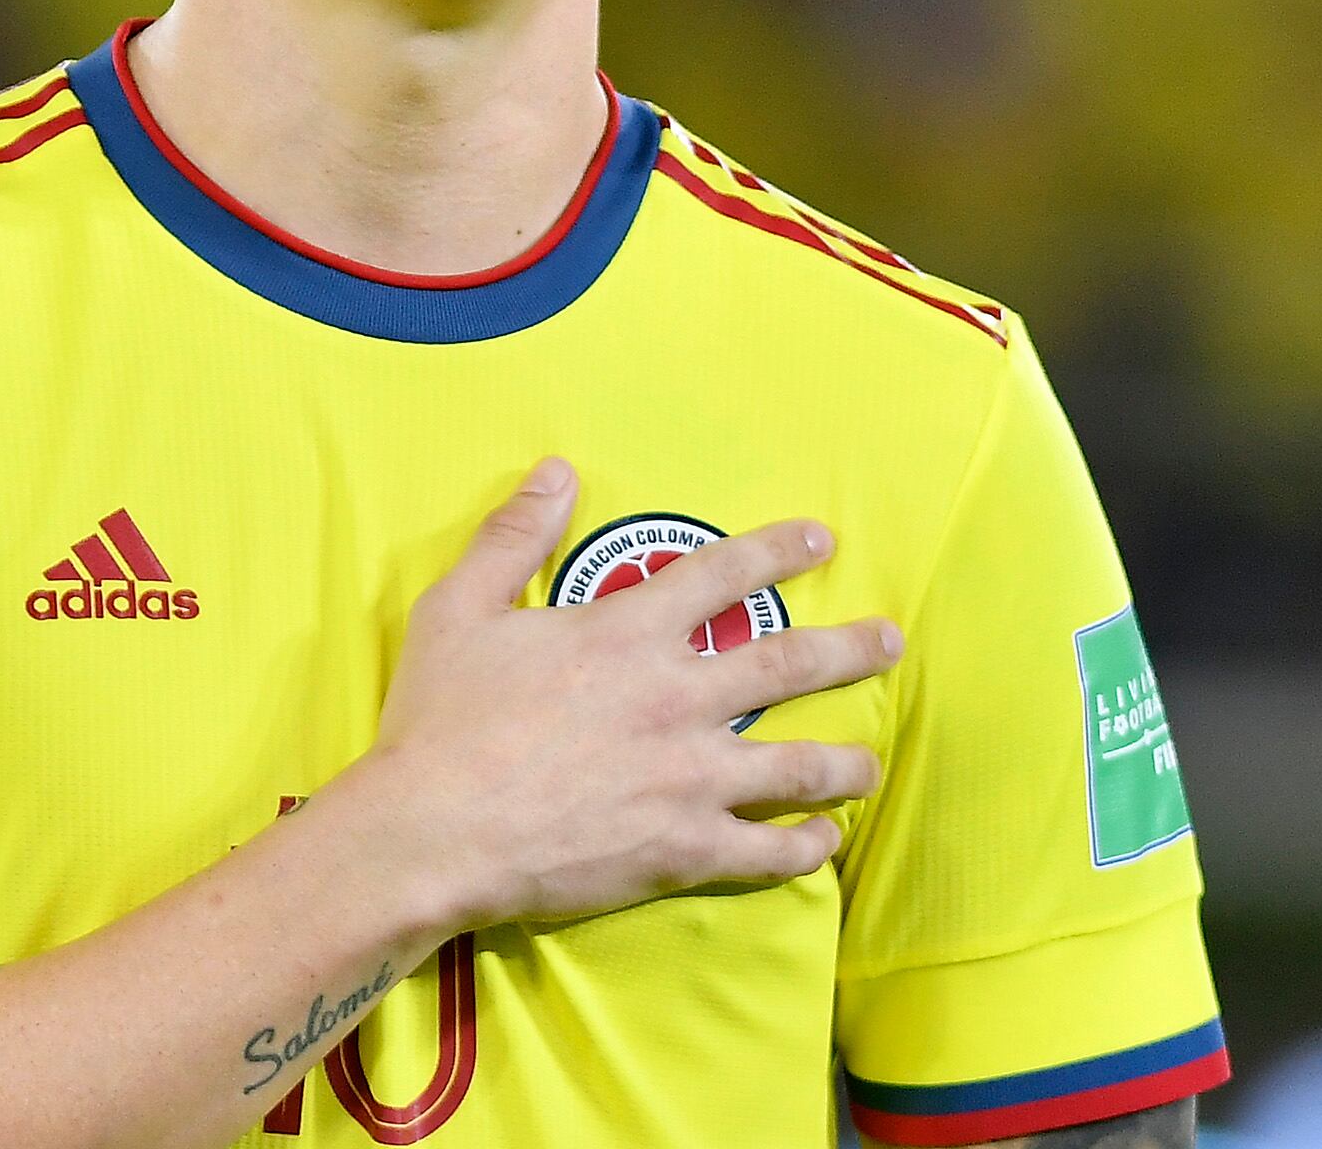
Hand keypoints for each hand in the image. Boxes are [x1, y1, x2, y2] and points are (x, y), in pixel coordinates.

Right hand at [346, 458, 901, 933]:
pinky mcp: (683, 849)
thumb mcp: (459, 609)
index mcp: (630, 633)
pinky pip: (765, 851)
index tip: (822, 542)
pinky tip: (822, 841)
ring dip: (844, 762)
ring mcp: (689, 778)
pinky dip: (803, 846)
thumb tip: (556, 470)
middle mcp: (678, 698)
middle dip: (847, 649)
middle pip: (787, 664)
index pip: (723, 574)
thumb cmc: (440, 721)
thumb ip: (513, 536)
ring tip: (872, 763)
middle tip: (889, 642)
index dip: (777, 551)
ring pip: (797, 765)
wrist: (432, 833)